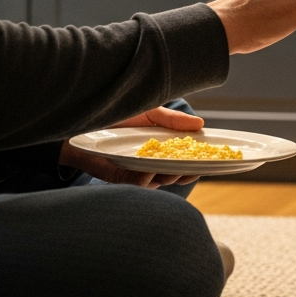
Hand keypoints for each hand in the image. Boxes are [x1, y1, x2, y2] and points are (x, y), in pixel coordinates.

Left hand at [59, 105, 204, 188]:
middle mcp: (151, 163)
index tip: (214, 160)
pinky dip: (144, 179)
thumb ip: (172, 120)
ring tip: (175, 169)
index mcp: (161, 148)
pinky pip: (135, 183)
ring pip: (158, 181)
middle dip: (187, 173)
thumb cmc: (116, 115)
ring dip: (168, 176)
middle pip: (175, 175)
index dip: (198, 162)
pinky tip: (148, 171)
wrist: (82, 122)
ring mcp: (135, 172)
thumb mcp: (149, 112)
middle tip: (196, 167)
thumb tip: (200, 123)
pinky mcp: (119, 178)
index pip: (184, 160)